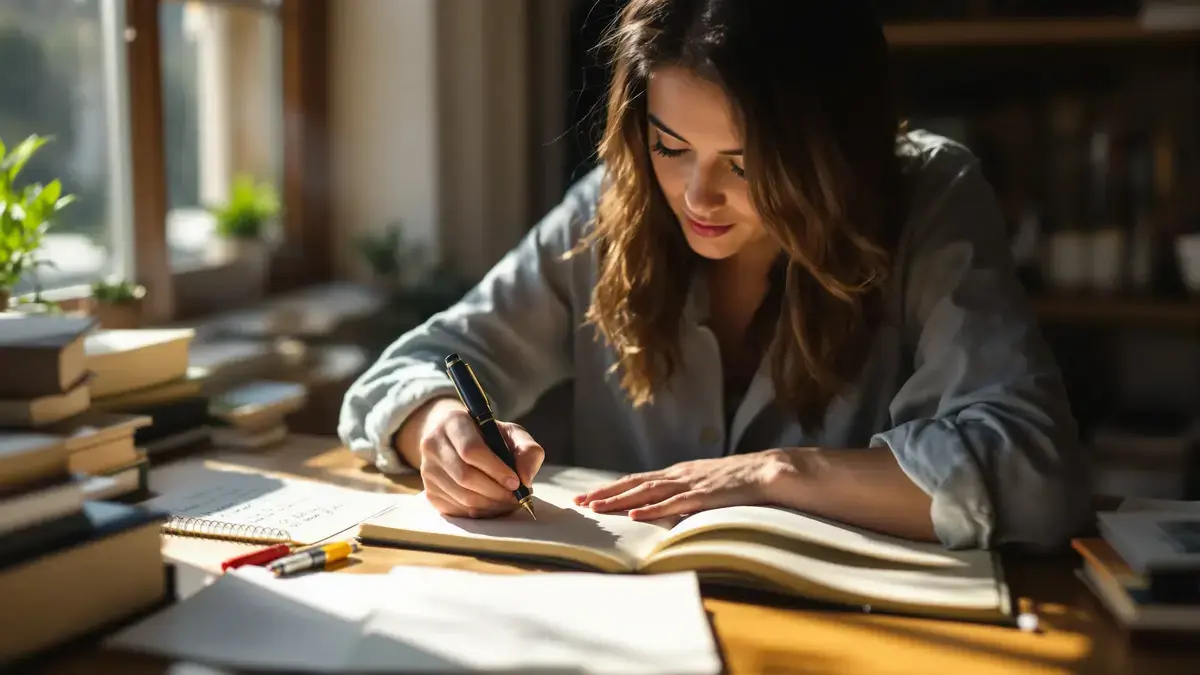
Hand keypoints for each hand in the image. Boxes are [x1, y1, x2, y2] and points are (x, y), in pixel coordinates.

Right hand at [410, 398, 544, 518]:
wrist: (457, 441)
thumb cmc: (489, 437)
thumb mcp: (511, 434)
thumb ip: (527, 450)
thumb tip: (525, 479)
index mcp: (453, 422)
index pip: (471, 450)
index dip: (496, 470)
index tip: (516, 482)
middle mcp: (432, 444)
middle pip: (465, 476)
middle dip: (496, 492)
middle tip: (516, 497)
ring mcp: (427, 470)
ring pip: (461, 497)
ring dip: (491, 504)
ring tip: (508, 501)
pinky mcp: (429, 492)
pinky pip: (457, 510)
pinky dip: (480, 512)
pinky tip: (493, 504)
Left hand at [573, 450, 793, 520]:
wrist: (767, 470)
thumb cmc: (737, 481)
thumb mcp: (704, 484)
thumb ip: (684, 493)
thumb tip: (663, 506)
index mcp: (677, 472)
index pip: (636, 479)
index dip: (611, 488)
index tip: (588, 496)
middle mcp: (678, 475)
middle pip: (634, 483)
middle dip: (606, 493)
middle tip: (579, 502)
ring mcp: (690, 484)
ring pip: (647, 492)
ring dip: (620, 501)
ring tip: (597, 508)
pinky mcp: (704, 495)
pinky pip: (673, 503)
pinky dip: (652, 509)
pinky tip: (635, 515)